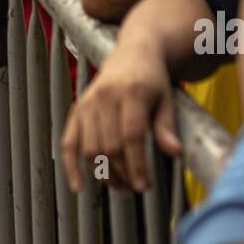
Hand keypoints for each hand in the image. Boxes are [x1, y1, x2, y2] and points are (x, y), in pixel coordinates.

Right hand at [60, 39, 179, 193]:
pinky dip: (70, 166)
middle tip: (136, 188)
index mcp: (131, 92)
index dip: (137, 164)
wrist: (131, 55)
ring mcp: (88, 103)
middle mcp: (105, 96)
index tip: (144, 186)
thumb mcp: (166, 100)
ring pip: (90, 149)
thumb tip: (175, 153)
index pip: (131, 135)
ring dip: (104, 174)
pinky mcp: (77, 110)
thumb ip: (167, 127)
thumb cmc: (152, 81)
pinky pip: (68, 142)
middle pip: (110, 146)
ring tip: (121, 186)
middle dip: (123, 173)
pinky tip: (78, 186)